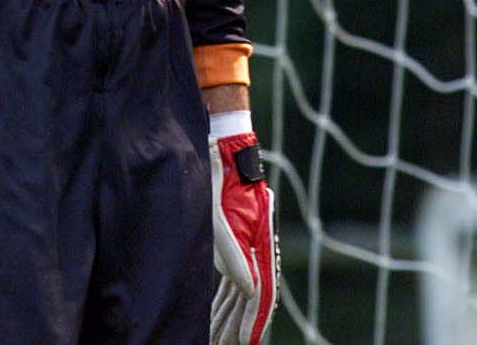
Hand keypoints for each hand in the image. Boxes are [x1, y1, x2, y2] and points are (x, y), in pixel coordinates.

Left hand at [209, 131, 278, 344]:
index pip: (261, 292)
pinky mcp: (232, 244)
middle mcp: (254, 249)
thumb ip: (232, 254)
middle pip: (250, 298)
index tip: (246, 343)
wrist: (220, 150)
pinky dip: (223, 301)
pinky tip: (215, 316)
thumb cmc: (217, 180)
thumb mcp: (217, 217)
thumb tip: (252, 291)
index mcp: (258, 244)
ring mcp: (244, 248)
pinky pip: (231, 281)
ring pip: (240, 293)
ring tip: (219, 340)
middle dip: (239, 327)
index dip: (254, 321)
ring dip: (230, 318)